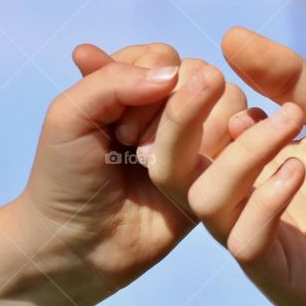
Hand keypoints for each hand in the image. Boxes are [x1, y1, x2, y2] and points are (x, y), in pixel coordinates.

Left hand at [13, 43, 244, 305]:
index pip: (165, 58)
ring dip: (195, 134)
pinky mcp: (215, 172)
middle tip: (135, 152)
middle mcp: (168, 105)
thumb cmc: (64, 179)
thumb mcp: (69, 116)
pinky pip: (241, 146)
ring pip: (229, 105)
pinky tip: (192, 176)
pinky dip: (218, 154)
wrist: (78, 247)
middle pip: (202, 77)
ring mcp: (196, 138)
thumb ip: (113, 80)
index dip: (146, 88)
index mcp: (132, 82)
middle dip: (171, 113)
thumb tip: (175, 73)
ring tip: (155, 170)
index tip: (115, 129)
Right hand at [184, 27, 305, 305]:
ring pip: (206, 202)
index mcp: (249, 172)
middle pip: (172, 173)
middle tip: (214, 81)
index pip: (186, 139)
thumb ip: (288, 75)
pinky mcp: (287, 283)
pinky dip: (266, 198)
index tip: (219, 71)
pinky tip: (299, 167)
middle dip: (182, 123)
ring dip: (241, 152)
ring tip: (289, 120)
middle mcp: (244, 211)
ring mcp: (263, 250)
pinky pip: (246, 243)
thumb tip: (228, 35)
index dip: (190, 102)